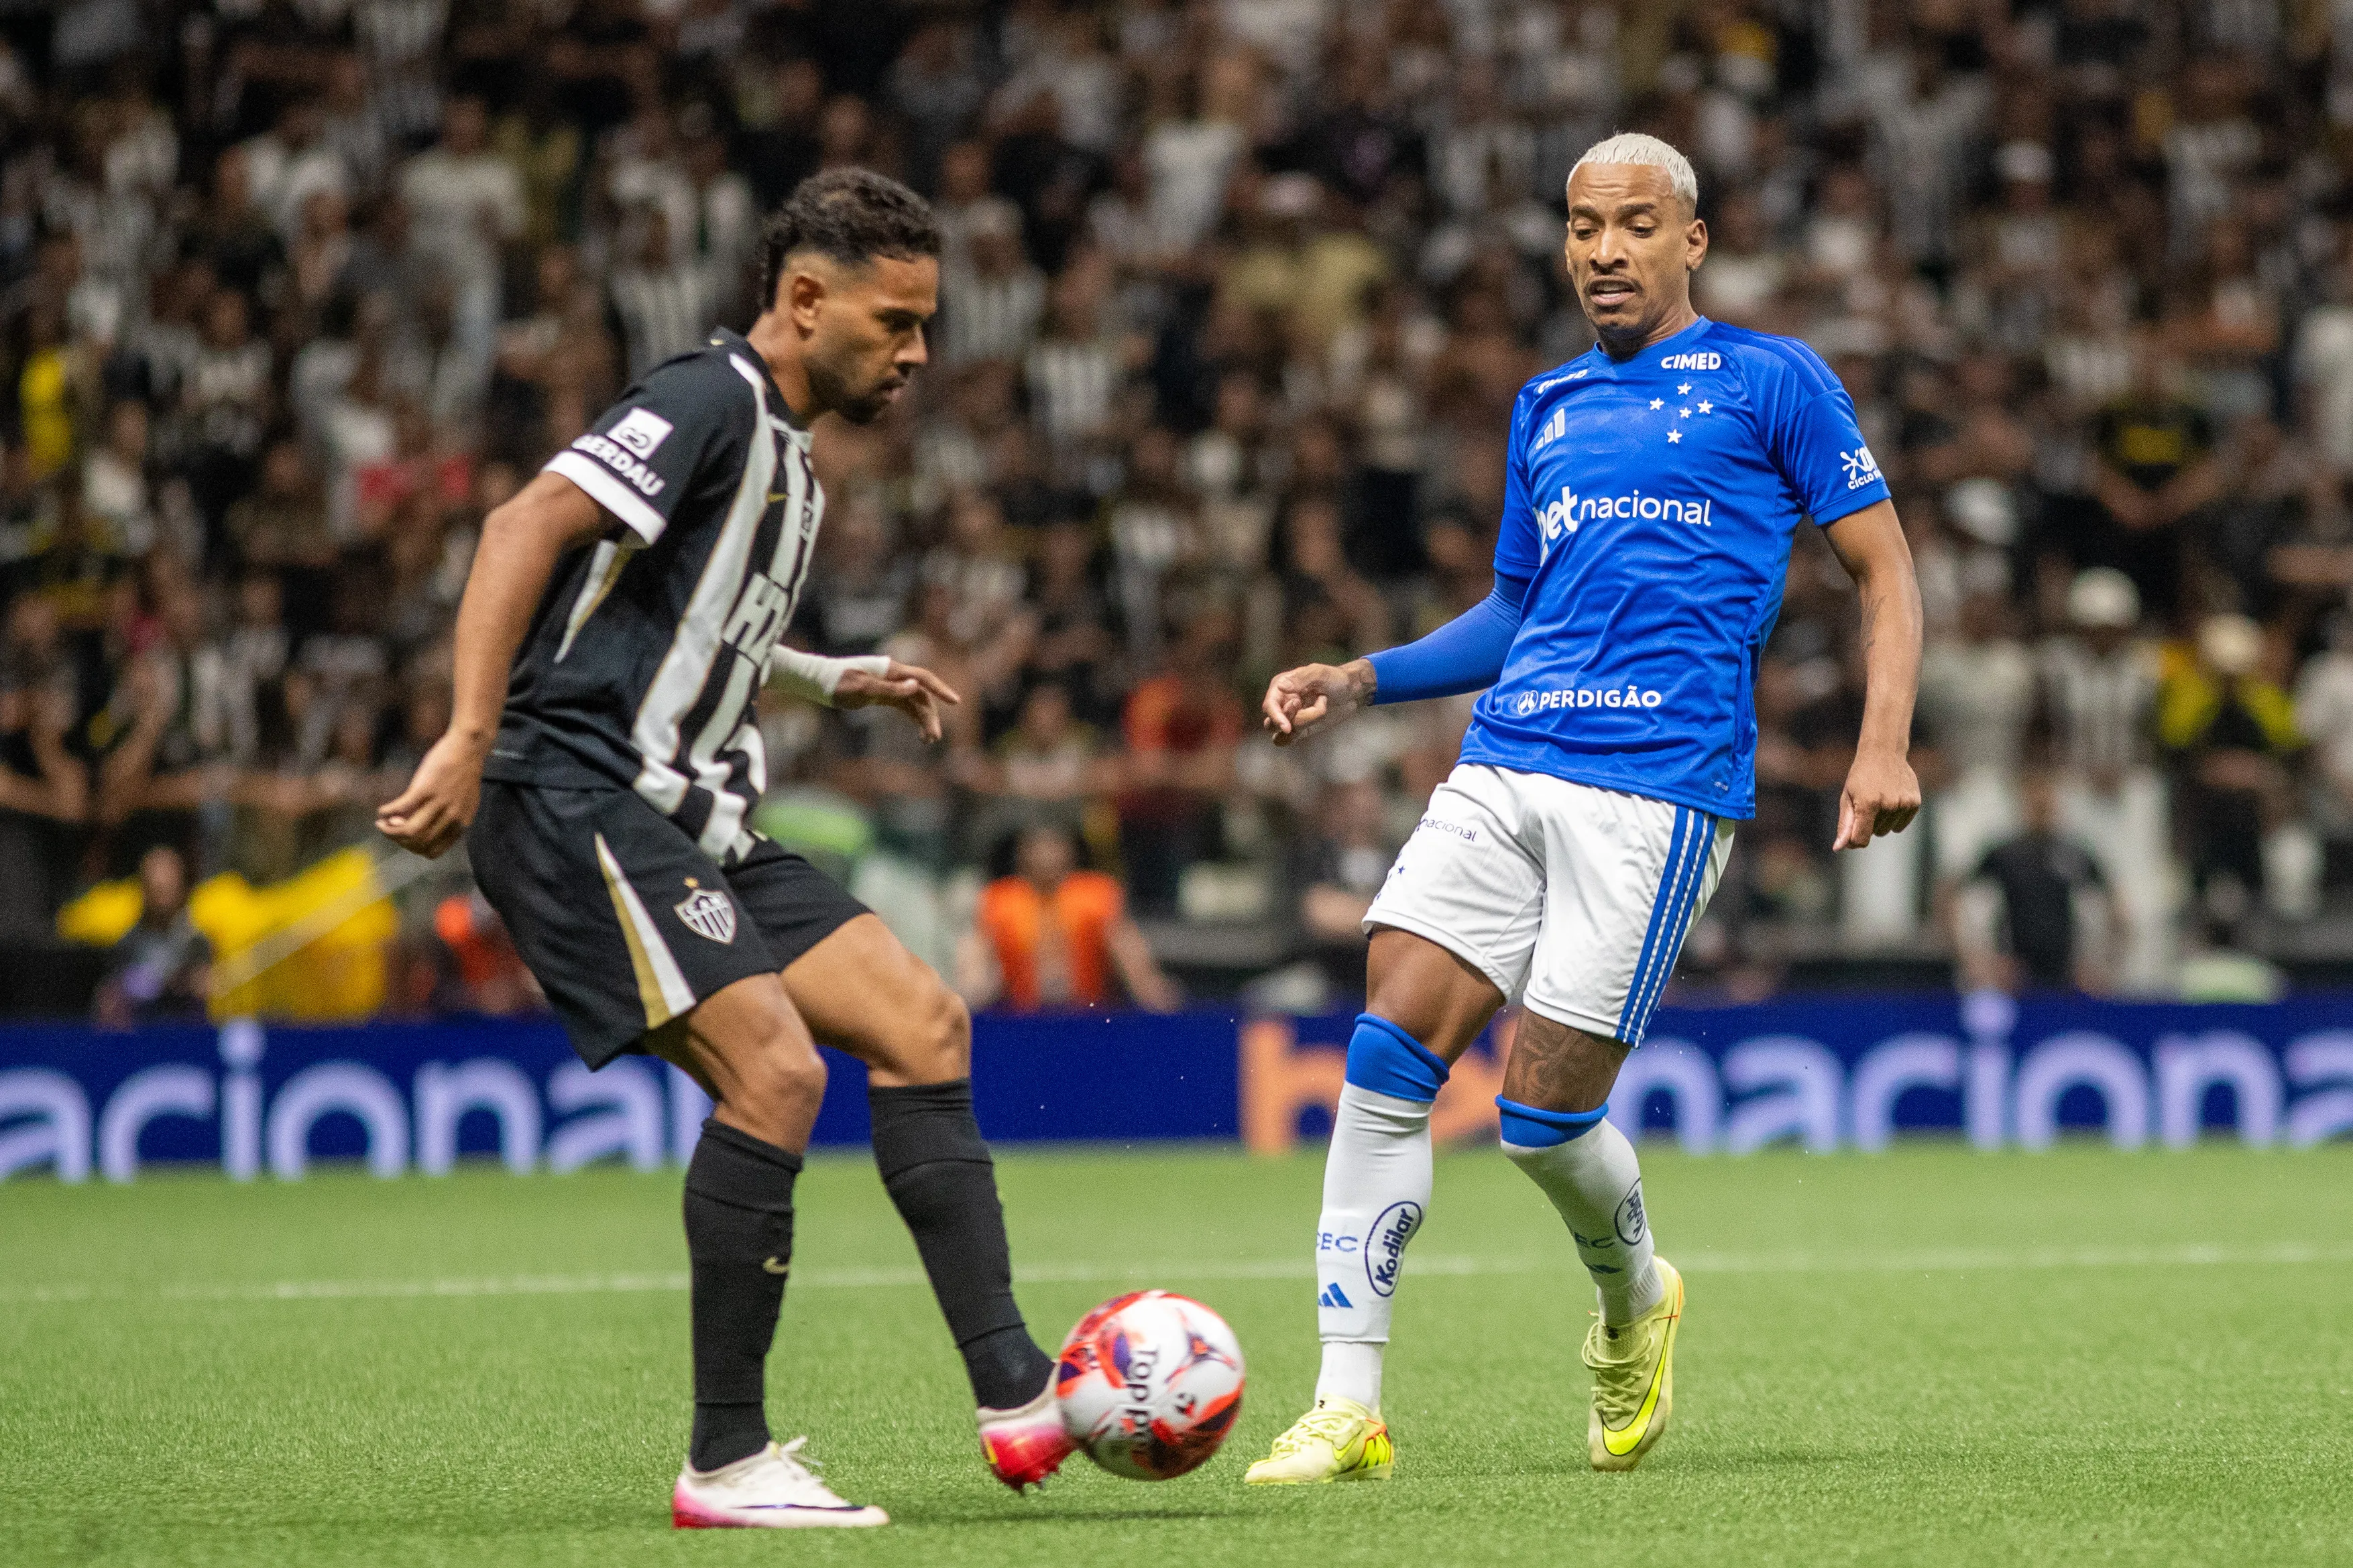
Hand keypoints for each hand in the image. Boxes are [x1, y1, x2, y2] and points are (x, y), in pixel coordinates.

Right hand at [376, 729, 489, 857]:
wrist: (469, 746)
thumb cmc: (464, 771)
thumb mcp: (464, 801)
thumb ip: (449, 817)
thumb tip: (428, 828)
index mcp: (461, 823)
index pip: (433, 851)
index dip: (414, 849)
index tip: (404, 841)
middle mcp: (451, 816)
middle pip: (419, 843)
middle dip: (398, 841)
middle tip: (388, 830)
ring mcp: (439, 803)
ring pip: (410, 831)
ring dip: (390, 831)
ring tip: (381, 824)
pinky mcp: (426, 788)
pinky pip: (402, 807)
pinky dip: (387, 811)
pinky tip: (382, 810)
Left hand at [834, 659, 960, 742]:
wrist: (819, 682)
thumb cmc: (838, 683)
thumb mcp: (863, 688)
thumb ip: (890, 689)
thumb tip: (915, 687)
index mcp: (892, 671)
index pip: (923, 678)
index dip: (940, 689)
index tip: (955, 701)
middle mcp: (895, 676)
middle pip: (921, 695)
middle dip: (930, 716)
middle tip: (934, 737)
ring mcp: (890, 686)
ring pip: (915, 703)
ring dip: (923, 720)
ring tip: (929, 740)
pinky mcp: (884, 696)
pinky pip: (905, 707)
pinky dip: (913, 719)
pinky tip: (919, 735)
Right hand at [1262, 659, 1372, 746]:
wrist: (1351, 690)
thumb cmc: (1335, 678)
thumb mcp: (1320, 674)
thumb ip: (1300, 679)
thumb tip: (1280, 687)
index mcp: (1281, 686)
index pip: (1270, 705)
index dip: (1276, 717)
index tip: (1288, 727)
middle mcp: (1281, 703)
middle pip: (1273, 723)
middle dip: (1295, 719)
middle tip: (1321, 703)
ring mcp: (1289, 717)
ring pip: (1283, 734)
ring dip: (1303, 724)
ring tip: (1322, 708)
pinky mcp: (1299, 729)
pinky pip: (1288, 740)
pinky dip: (1300, 735)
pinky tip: (1319, 717)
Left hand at [1833, 746, 1921, 850]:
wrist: (1884, 753)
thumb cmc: (1861, 776)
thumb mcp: (1847, 797)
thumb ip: (1845, 824)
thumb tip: (1839, 848)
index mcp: (1868, 804)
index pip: (1861, 839)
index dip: (1854, 840)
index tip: (1852, 832)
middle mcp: (1888, 805)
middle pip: (1875, 834)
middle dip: (1868, 824)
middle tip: (1867, 802)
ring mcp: (1903, 804)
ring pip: (1888, 830)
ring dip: (1882, 820)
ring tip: (1879, 799)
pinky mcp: (1915, 803)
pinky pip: (1900, 825)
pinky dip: (1894, 818)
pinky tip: (1891, 800)